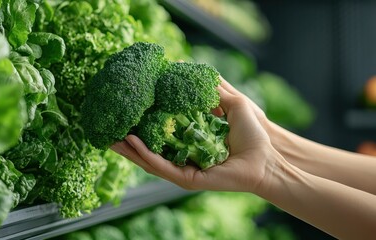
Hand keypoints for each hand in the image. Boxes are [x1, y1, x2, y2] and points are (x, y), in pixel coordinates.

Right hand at [111, 78, 279, 192]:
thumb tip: (185, 66)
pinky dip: (146, 156)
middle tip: (109, 130)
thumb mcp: (230, 103)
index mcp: (187, 142)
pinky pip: (163, 167)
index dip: (142, 125)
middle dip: (127, 141)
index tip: (127, 112)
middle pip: (148, 150)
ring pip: (150, 161)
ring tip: (111, 138)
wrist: (266, 156)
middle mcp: (182, 158)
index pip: (159, 135)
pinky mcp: (188, 178)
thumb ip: (209, 88)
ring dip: (130, 150)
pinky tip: (133, 143)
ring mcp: (183, 169)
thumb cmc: (251, 133)